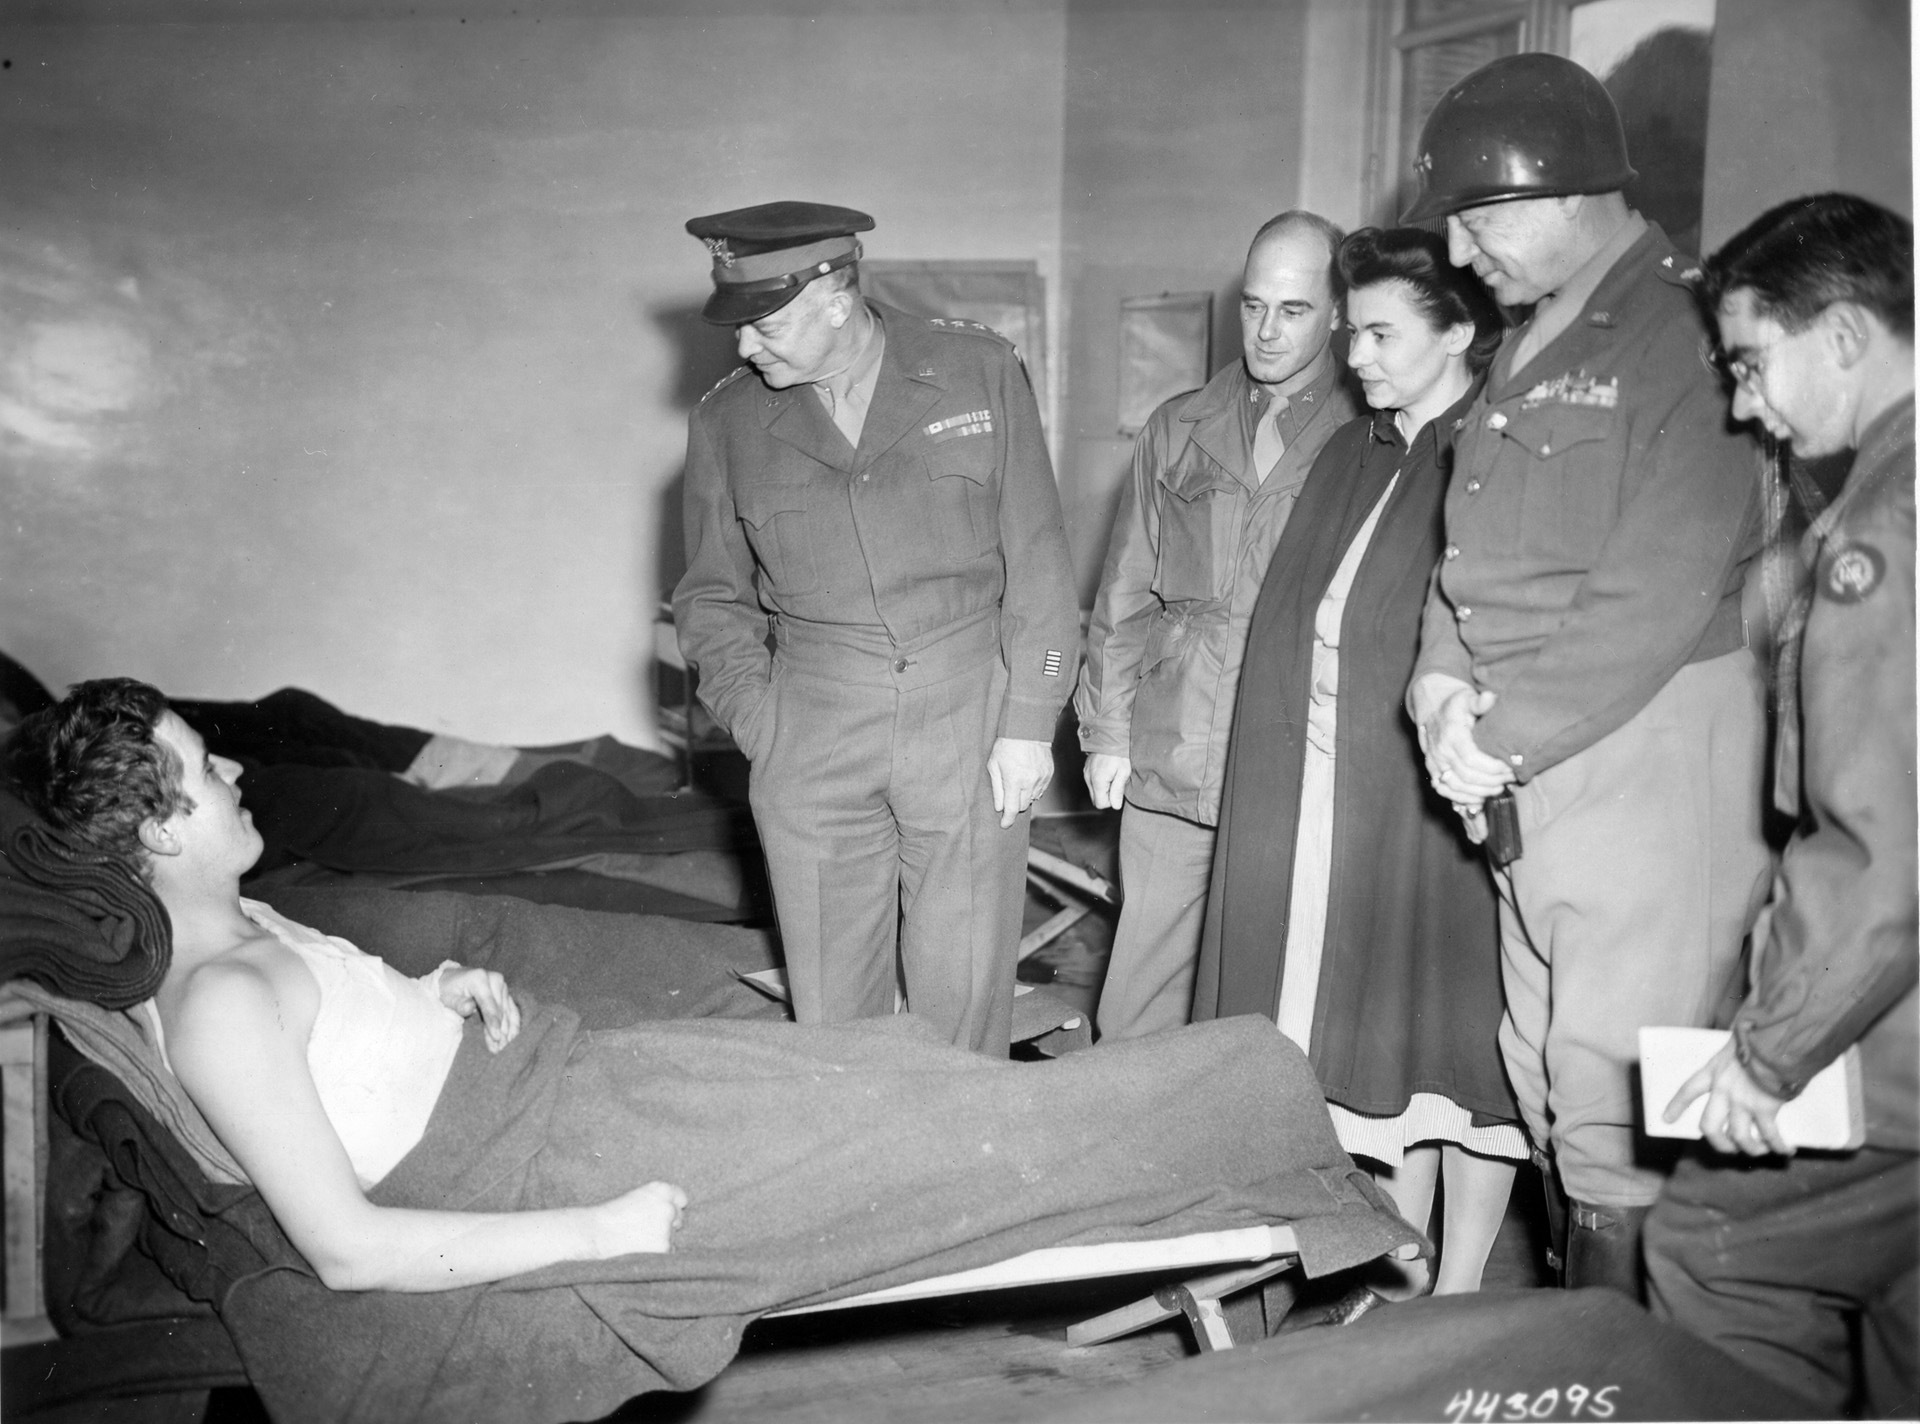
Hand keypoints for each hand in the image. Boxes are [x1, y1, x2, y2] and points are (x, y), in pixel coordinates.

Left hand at [438, 965, 521, 1052]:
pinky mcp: (505, 993)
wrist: (453, 979)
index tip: (496, 1037)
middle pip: (500, 1010)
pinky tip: (513, 1037)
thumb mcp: (448, 997)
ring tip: (504, 1047)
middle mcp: (494, 980)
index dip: (493, 1022)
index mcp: (480, 978)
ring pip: (508, 1012)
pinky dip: (513, 1024)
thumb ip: (459, 1003)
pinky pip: (512, 1010)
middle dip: (500, 1031)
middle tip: (499, 1049)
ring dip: (507, 1031)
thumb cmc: (448, 990)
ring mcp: (502, 986)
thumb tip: (470, 1008)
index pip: (489, 1005)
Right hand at [594, 1181, 687, 1256]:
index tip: (665, 1213)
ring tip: (638, 1238)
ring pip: (673, 1235)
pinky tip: (641, 1248)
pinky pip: (669, 1251)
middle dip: (669, 1223)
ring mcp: (667, 1227)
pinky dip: (659, 1253)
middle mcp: (668, 1206)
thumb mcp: (637, 1196)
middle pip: (679, 1217)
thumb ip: (656, 1200)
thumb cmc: (612, 1213)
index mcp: (661, 1189)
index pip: (681, 1198)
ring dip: (662, 1238)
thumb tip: (674, 1210)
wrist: (597, 1232)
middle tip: (646, 1228)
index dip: (673, 1206)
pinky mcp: (664, 1246)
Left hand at [987, 737, 1052, 828]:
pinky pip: (1041, 790)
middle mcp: (1029, 782)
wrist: (1027, 729)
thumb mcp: (994, 766)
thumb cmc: (1006, 745)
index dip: (1007, 820)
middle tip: (1008, 795)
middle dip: (1014, 805)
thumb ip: (996, 789)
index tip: (1004, 825)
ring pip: (1032, 798)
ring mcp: (1041, 779)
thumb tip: (999, 807)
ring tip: (1018, 782)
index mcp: (1014, 781)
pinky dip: (1033, 789)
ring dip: (1024, 796)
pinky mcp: (1049, 774)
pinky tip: (1027, 778)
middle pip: (1022, 806)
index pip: (1011, 809)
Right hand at [1083, 752, 1130, 809]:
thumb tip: (1115, 806)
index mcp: (1097, 780)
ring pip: (1094, 791)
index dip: (1111, 801)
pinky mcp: (1086, 769)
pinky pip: (1092, 782)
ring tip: (1113, 776)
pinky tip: (1108, 772)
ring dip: (1103, 788)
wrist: (1110, 735)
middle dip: (1107, 796)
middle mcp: (1088, 778)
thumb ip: (1118, 790)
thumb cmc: (1119, 752)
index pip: (1100, 804)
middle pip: (1095, 799)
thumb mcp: (1124, 771)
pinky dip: (1099, 782)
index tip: (1118, 791)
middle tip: (1117, 783)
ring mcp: (1086, 773)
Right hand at [1411, 673, 1514, 806]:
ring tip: (1499, 788)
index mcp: (1451, 735)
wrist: (1432, 708)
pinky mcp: (1432, 770)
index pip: (1472, 759)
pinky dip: (1461, 798)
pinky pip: (1443, 790)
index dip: (1493, 767)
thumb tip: (1490, 697)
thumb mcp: (1467, 698)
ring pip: (1456, 787)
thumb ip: (1479, 701)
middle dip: (1492, 781)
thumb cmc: (1455, 704)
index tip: (1510, 766)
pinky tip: (1479, 798)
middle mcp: (1440, 751)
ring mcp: (1434, 763)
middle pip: (1467, 776)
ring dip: (1480, 792)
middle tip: (1511, 778)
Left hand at [1664, 1040, 1792, 1156]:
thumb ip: (1734, 1062)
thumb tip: (1748, 1071)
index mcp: (1713, 1071)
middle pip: (1709, 1125)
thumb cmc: (1759, 1037)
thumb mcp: (1736, 1046)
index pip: (1688, 1090)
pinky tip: (1786, 1150)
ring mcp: (1743, 1101)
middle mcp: (1723, 1090)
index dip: (1677, 1106)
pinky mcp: (1765, 1108)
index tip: (1667, 1119)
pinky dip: (1779, 1146)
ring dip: (1751, 1148)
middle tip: (1728, 1147)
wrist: (1776, 1040)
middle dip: (1718, 1142)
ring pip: (1740, 1137)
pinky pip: (1770, 1135)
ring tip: (1760, 1150)